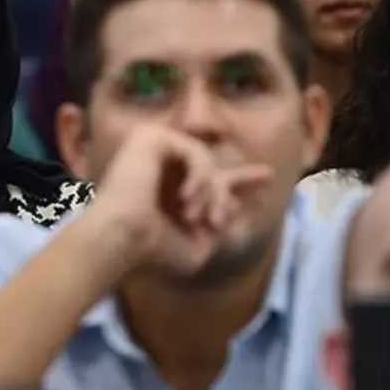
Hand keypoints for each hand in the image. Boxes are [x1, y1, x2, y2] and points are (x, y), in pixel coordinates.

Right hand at [90, 125, 272, 278]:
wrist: (121, 239)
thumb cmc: (152, 251)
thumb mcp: (197, 246)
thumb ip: (216, 228)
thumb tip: (234, 206)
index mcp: (167, 191)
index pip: (210, 178)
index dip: (240, 179)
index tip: (267, 176)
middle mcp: (159, 167)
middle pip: (211, 164)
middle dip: (236, 181)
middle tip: (243, 198)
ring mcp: (152, 149)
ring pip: (206, 161)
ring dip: (212, 192)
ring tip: (199, 217)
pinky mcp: (149, 137)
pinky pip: (195, 151)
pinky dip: (200, 175)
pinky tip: (187, 198)